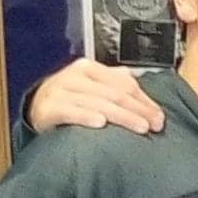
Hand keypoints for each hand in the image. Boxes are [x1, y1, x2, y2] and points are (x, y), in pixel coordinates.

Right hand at [28, 59, 162, 134]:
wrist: (38, 108)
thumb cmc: (73, 99)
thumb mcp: (94, 87)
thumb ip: (117, 85)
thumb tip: (144, 89)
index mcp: (90, 69)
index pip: (124, 83)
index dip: (145, 101)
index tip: (160, 118)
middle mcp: (75, 76)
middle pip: (114, 94)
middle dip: (138, 110)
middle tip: (155, 126)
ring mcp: (60, 91)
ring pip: (98, 103)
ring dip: (122, 116)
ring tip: (140, 128)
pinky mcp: (48, 108)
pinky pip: (70, 112)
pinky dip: (86, 117)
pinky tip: (100, 123)